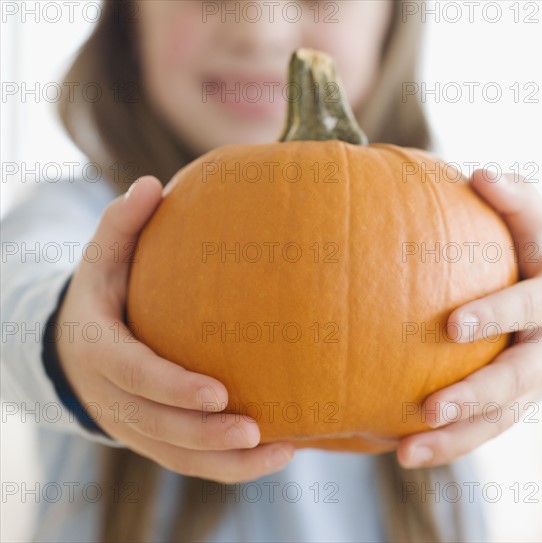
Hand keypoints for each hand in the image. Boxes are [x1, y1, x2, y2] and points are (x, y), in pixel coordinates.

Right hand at [56, 176, 293, 482]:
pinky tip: (275, 452)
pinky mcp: (153, 437)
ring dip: (225, 461)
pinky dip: (228, 466)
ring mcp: (133, 423)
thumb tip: (149, 183)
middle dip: (205, 434)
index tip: (218, 392)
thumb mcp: (102, 258)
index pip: (134, 376)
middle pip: (158, 427)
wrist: (76, 348)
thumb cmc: (102, 296)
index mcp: (101, 350)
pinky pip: (188, 460)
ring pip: (177, 455)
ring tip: (280, 450)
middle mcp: (114, 396)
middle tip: (255, 429)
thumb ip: (121, 225)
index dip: (171, 388)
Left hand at [397, 169, 541, 467]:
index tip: (452, 325)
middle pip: (519, 378)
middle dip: (476, 395)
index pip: (529, 305)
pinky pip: (487, 428)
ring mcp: (539, 379)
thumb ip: (512, 199)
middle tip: (430, 409)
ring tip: (407, 454)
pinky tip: (407, 453)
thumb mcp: (534, 220)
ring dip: (457, 438)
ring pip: (502, 418)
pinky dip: (451, 444)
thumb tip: (478, 174)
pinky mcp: (520, 401)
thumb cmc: (536, 250)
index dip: (497, 314)